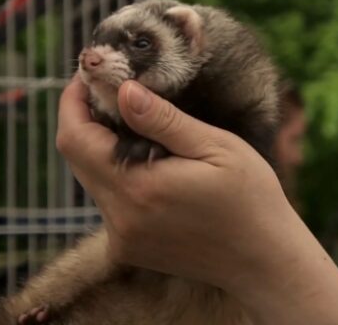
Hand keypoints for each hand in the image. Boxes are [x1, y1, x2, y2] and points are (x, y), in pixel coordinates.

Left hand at [56, 77, 292, 288]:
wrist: (265, 262)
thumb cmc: (251, 199)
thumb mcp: (217, 147)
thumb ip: (164, 120)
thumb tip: (123, 91)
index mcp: (139, 188)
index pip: (75, 138)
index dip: (72, 102)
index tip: (89, 76)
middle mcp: (121, 218)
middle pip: (76, 157)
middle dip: (86, 120)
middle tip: (115, 91)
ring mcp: (122, 239)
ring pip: (91, 178)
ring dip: (104, 148)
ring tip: (139, 125)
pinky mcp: (129, 249)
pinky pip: (108, 202)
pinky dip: (119, 175)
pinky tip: (153, 165)